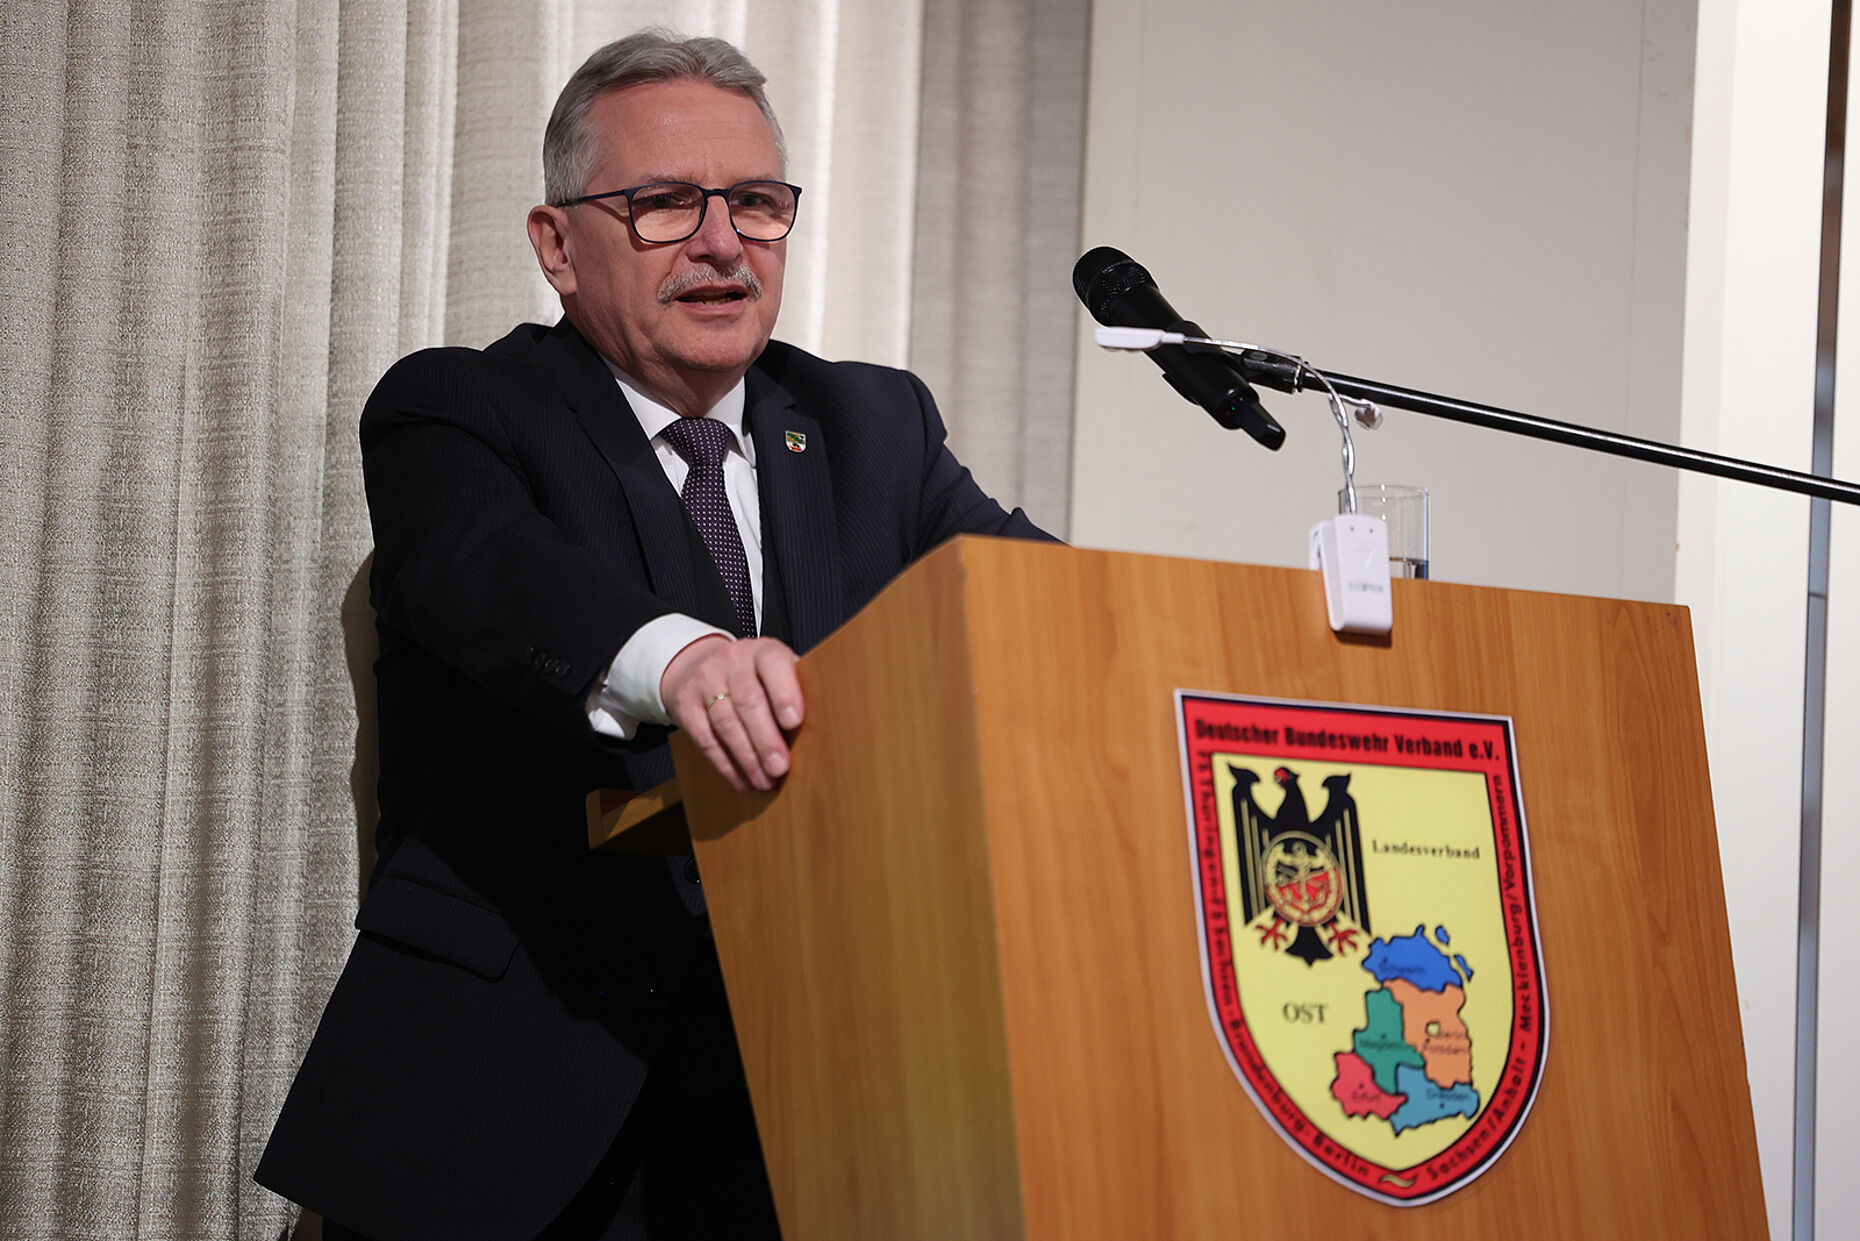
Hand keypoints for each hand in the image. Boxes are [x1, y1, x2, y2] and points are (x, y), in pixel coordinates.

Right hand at [660, 635, 803, 791]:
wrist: (700, 666)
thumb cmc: (755, 676)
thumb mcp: (777, 671)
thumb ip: (797, 690)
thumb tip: (824, 728)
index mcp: (763, 650)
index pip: (773, 665)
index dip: (784, 693)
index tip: (794, 722)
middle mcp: (732, 661)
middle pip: (748, 701)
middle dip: (765, 739)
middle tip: (780, 767)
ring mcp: (705, 681)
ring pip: (726, 723)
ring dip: (747, 758)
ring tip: (765, 781)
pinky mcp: (685, 705)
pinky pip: (706, 739)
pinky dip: (726, 765)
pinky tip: (742, 780)